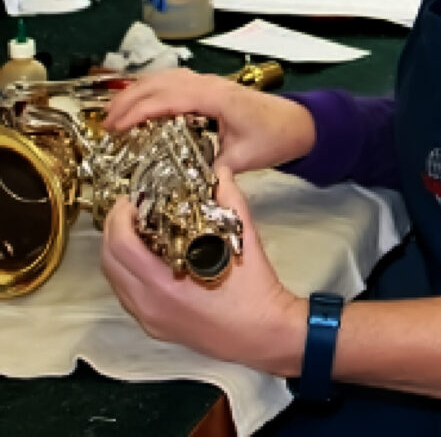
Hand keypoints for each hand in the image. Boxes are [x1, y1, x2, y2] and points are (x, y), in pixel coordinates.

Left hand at [100, 165, 306, 374]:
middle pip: (109, 263)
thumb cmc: (255, 289)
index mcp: (165, 284)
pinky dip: (128, 272)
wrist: (265, 333)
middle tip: (132, 209)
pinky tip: (148, 259)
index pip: (121, 245)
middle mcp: (150, 305)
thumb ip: (229, 198)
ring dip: (118, 251)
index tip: (132, 199)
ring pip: (115, 281)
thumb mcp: (244, 237)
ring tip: (138, 229)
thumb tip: (219, 173)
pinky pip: (127, 295)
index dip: (119, 217)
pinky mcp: (156, 328)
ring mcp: (150, 319)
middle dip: (114, 230)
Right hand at [103, 67, 315, 173]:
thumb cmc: (274, 137)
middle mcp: (209, 84)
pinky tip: (139, 105)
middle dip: (129, 100)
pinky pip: (174, 81)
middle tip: (105, 126)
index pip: (168, 97)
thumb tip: (182, 185)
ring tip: (114, 115)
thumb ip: (212, 170)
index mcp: (216, 98)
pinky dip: (151, 89)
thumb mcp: (243, 160)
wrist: (298, 123)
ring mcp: (209, 82)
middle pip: (160, 82)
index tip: (116, 128)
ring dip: (137, 92)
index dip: (138, 110)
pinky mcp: (209, 87)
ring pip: (165, 77)